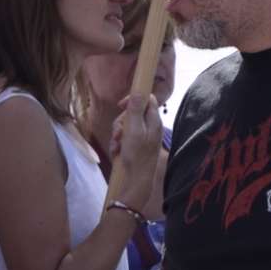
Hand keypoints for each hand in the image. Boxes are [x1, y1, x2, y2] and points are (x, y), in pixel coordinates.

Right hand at [105, 94, 165, 210]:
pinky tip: (117, 150)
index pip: (147, 99)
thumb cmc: (137, 155)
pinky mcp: (136, 145)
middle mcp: (150, 127)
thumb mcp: (133, 130)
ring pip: (126, 125)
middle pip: (133, 113)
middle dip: (121, 121)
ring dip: (118, 133)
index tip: (121, 105)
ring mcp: (143, 136)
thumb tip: (139, 90)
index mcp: (153, 121)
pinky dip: (118, 142)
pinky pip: (124, 137)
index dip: (133, 99)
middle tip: (118, 132)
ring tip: (117, 144)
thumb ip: (135, 110)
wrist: (136, 179)